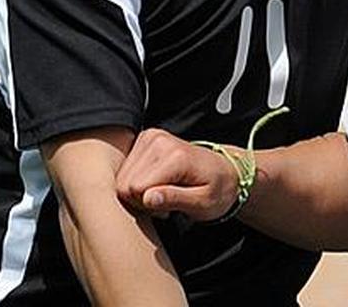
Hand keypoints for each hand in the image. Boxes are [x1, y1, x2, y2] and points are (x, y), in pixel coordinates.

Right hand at [116, 129, 237, 221]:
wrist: (225, 172)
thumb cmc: (217, 190)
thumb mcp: (203, 202)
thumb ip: (176, 199)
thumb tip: (148, 198)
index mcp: (176, 156)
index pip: (136, 189)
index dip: (148, 206)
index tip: (168, 209)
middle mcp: (160, 141)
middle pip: (125, 184)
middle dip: (142, 199)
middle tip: (166, 201)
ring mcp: (151, 137)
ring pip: (122, 178)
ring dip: (139, 192)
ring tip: (163, 192)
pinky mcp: (145, 139)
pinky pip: (125, 170)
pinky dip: (137, 181)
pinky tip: (156, 183)